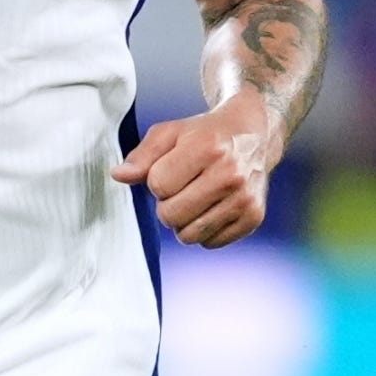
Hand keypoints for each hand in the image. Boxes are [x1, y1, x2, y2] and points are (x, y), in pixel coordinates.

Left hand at [112, 93, 273, 247]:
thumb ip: (143, 155)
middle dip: (168, 205)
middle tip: (182, 188)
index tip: (172, 170)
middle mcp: (230, 174)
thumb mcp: (172, 133)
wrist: (255, 134)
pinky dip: (205, 231)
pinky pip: (211, 243)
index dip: (158, 180)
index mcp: (207, 147)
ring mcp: (244, 198)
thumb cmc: (207, 134)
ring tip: (196, 199)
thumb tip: (119, 176)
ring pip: (190, 235)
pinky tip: (213, 207)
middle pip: (171, 215)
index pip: (159, 185)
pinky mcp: (254, 216)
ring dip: (185, 221)